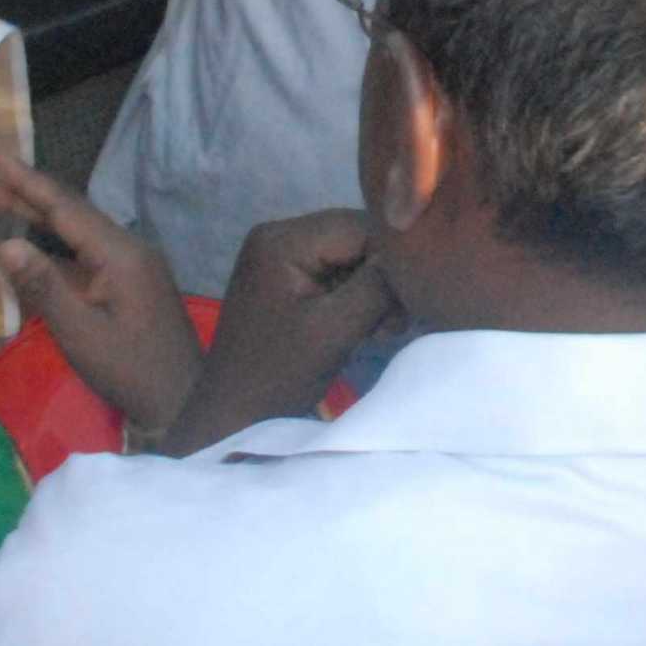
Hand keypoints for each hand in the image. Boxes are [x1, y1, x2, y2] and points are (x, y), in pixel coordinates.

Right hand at [0, 157, 202, 431]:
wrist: (182, 401)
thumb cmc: (130, 370)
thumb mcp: (81, 333)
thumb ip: (44, 287)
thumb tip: (5, 244)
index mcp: (121, 254)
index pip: (68, 210)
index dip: (30, 185)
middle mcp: (129, 250)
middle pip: (73, 215)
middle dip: (30, 195)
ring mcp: (132, 267)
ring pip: (79, 233)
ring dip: (40, 218)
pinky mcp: (129, 285)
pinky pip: (86, 256)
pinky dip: (55, 247)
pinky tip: (31, 246)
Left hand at [164, 211, 399, 454]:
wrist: (233, 418)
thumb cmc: (279, 376)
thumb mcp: (335, 329)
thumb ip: (377, 286)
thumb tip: (413, 258)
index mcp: (281, 239)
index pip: (360, 227)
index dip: (393, 260)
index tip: (411, 302)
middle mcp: (276, 234)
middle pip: (356, 239)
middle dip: (383, 278)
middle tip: (397, 322)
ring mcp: (278, 257)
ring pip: (350, 258)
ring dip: (373, 292)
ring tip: (385, 330)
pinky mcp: (285, 279)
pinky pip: (335, 274)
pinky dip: (356, 299)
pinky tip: (369, 328)